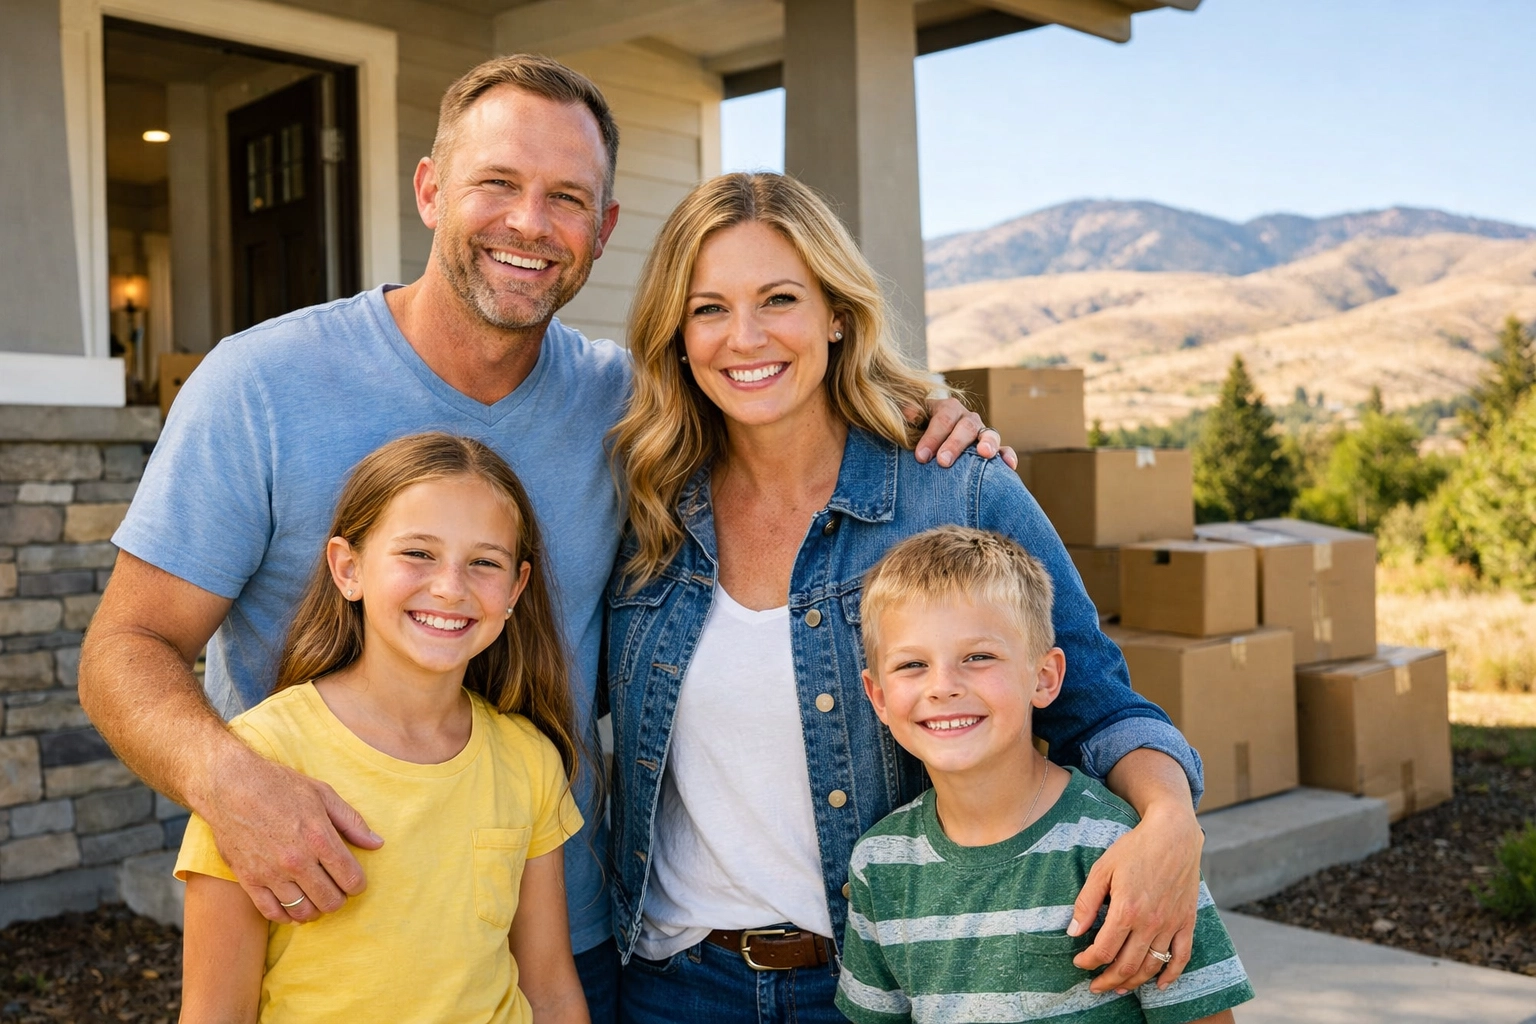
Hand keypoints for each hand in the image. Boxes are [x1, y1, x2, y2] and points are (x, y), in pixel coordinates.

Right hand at [201, 743, 382, 923]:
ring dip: (315, 910)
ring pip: (303, 911)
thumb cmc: (280, 786)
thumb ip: (352, 822)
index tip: (355, 881)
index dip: (358, 885)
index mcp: (319, 838)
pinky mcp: (248, 879)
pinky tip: (293, 908)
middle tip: (337, 891)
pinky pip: (272, 913)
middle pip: (330, 900)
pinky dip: (287, 916)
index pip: (350, 879)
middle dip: (339, 899)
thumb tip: (377, 843)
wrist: (230, 785)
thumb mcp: (323, 794)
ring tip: (317, 899)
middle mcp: (297, 860)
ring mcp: (271, 873)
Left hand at [912, 397, 1018, 469]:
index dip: (932, 437)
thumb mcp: (911, 421)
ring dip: (988, 444)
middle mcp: (967, 418)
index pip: (942, 418)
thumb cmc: (919, 432)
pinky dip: (1007, 456)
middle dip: (954, 444)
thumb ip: (910, 416)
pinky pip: (1004, 449)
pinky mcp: (993, 448)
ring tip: (984, 454)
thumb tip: (909, 413)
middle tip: (943, 462)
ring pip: (989, 434)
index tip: (921, 456)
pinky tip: (1009, 466)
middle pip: (965, 427)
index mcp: (947, 408)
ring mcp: (982, 433)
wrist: (933, 441)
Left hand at [1069, 802, 1202, 992]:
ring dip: (1134, 982)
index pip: (1104, 950)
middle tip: (1095, 986)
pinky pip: (1181, 957)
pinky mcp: (1187, 922)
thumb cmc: (1135, 848)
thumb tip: (1073, 931)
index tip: (1079, 963)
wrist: (1173, 835)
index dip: (1088, 962)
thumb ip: (1086, 902)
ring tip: (1119, 988)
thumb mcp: (1102, 869)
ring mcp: (1171, 924)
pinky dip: (1171, 975)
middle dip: (1108, 980)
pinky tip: (1159, 985)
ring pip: (1152, 966)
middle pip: (1127, 965)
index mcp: (1126, 910)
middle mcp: (1150, 922)